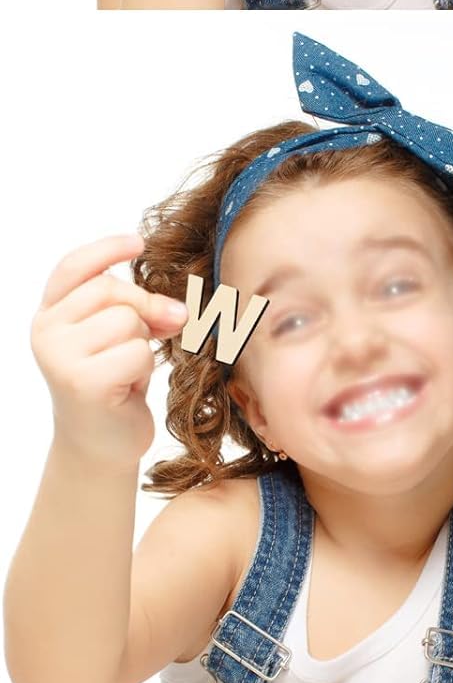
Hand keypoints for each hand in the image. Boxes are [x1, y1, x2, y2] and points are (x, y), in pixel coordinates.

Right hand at [31, 236, 189, 470]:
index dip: (106, 250)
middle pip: (110, 290)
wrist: (100, 440)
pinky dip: (143, 367)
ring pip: (126, 319)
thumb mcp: (123, 333)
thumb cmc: (114, 378)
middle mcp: (46, 330)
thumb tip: (177, 310)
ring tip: (126, 366)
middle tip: (155, 331)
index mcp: (52, 312)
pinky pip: (136, 352)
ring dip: (142, 341)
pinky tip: (126, 386)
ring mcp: (59, 357)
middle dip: (144, 307)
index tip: (138, 243)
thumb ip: (137, 308)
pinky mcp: (80, 382)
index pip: (73, 267)